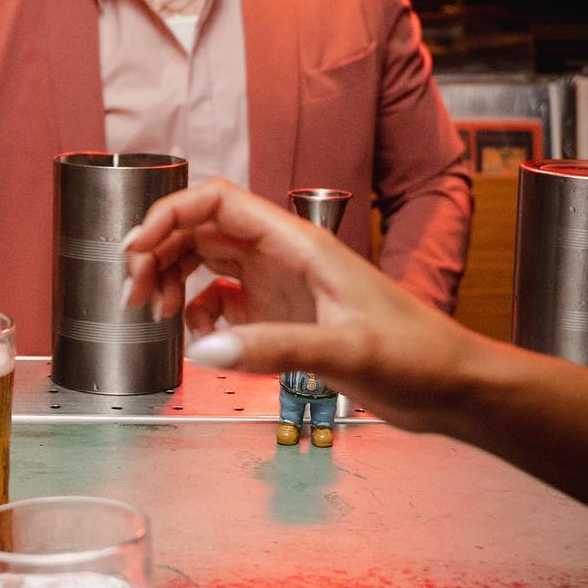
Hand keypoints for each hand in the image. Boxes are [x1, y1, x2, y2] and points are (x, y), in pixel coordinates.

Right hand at [120, 177, 476, 434]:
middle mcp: (284, 256)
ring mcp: (281, 285)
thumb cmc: (419, 355)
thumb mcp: (347, 349)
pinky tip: (203, 341)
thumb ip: (274, 347)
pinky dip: (199, 315)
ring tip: (153, 315)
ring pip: (206, 262)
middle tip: (133, 294)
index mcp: (298, 244)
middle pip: (200, 229)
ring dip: (171, 281)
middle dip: (158, 253)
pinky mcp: (283, 316)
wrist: (454, 386)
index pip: (216, 202)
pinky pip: (222, 302)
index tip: (134, 249)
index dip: (168, 215)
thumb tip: (204, 349)